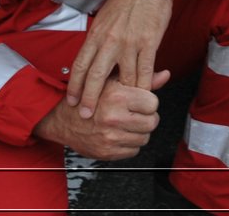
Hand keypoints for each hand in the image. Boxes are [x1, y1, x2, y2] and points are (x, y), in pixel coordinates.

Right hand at [36, 70, 170, 159]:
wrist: (62, 119)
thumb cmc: (90, 97)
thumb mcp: (114, 81)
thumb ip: (142, 79)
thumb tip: (166, 75)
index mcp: (117, 97)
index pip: (153, 104)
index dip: (148, 102)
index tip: (140, 102)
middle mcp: (113, 118)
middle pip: (152, 122)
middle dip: (147, 118)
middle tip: (135, 114)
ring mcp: (110, 138)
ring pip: (144, 138)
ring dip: (139, 132)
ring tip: (126, 123)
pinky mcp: (106, 153)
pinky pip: (133, 151)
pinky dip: (130, 144)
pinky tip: (119, 134)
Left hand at [65, 0, 195, 117]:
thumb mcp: (105, 17)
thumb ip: (98, 38)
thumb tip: (92, 55)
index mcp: (96, 34)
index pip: (80, 65)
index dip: (74, 86)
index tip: (71, 101)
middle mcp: (110, 41)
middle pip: (95, 76)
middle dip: (89, 99)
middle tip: (86, 115)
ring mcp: (130, 44)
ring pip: (122, 78)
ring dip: (120, 96)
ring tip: (118, 110)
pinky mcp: (148, 44)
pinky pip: (144, 71)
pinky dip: (143, 86)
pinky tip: (141, 95)